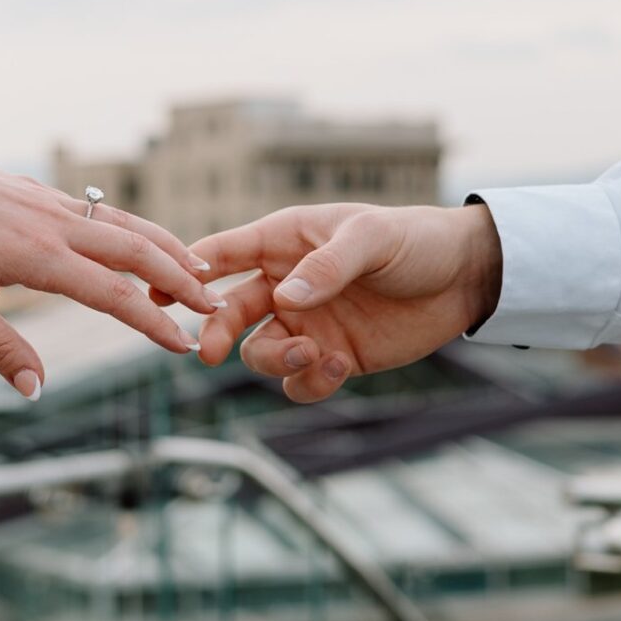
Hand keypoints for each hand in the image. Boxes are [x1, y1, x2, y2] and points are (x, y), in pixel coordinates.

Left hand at [0, 127, 217, 396]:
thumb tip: (38, 392)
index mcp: (36, 256)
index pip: (112, 295)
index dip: (152, 324)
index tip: (184, 347)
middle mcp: (52, 221)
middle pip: (134, 249)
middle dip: (178, 278)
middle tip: (214, 306)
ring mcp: (47, 199)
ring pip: (122, 223)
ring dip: (163, 246)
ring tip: (195, 268)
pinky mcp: (36, 190)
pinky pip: (97, 211)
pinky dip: (129, 228)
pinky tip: (135, 244)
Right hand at [189, 200, 501, 403]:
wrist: (462, 279)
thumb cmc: (412, 240)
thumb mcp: (371, 238)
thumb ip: (327, 265)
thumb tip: (284, 298)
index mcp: (285, 241)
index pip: (224, 252)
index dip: (187, 271)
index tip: (159, 293)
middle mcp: (286, 283)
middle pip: (229, 311)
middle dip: (215, 332)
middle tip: (209, 352)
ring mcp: (307, 323)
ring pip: (260, 352)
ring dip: (274, 360)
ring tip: (311, 353)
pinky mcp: (332, 357)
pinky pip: (299, 381)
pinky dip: (307, 382)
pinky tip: (336, 366)